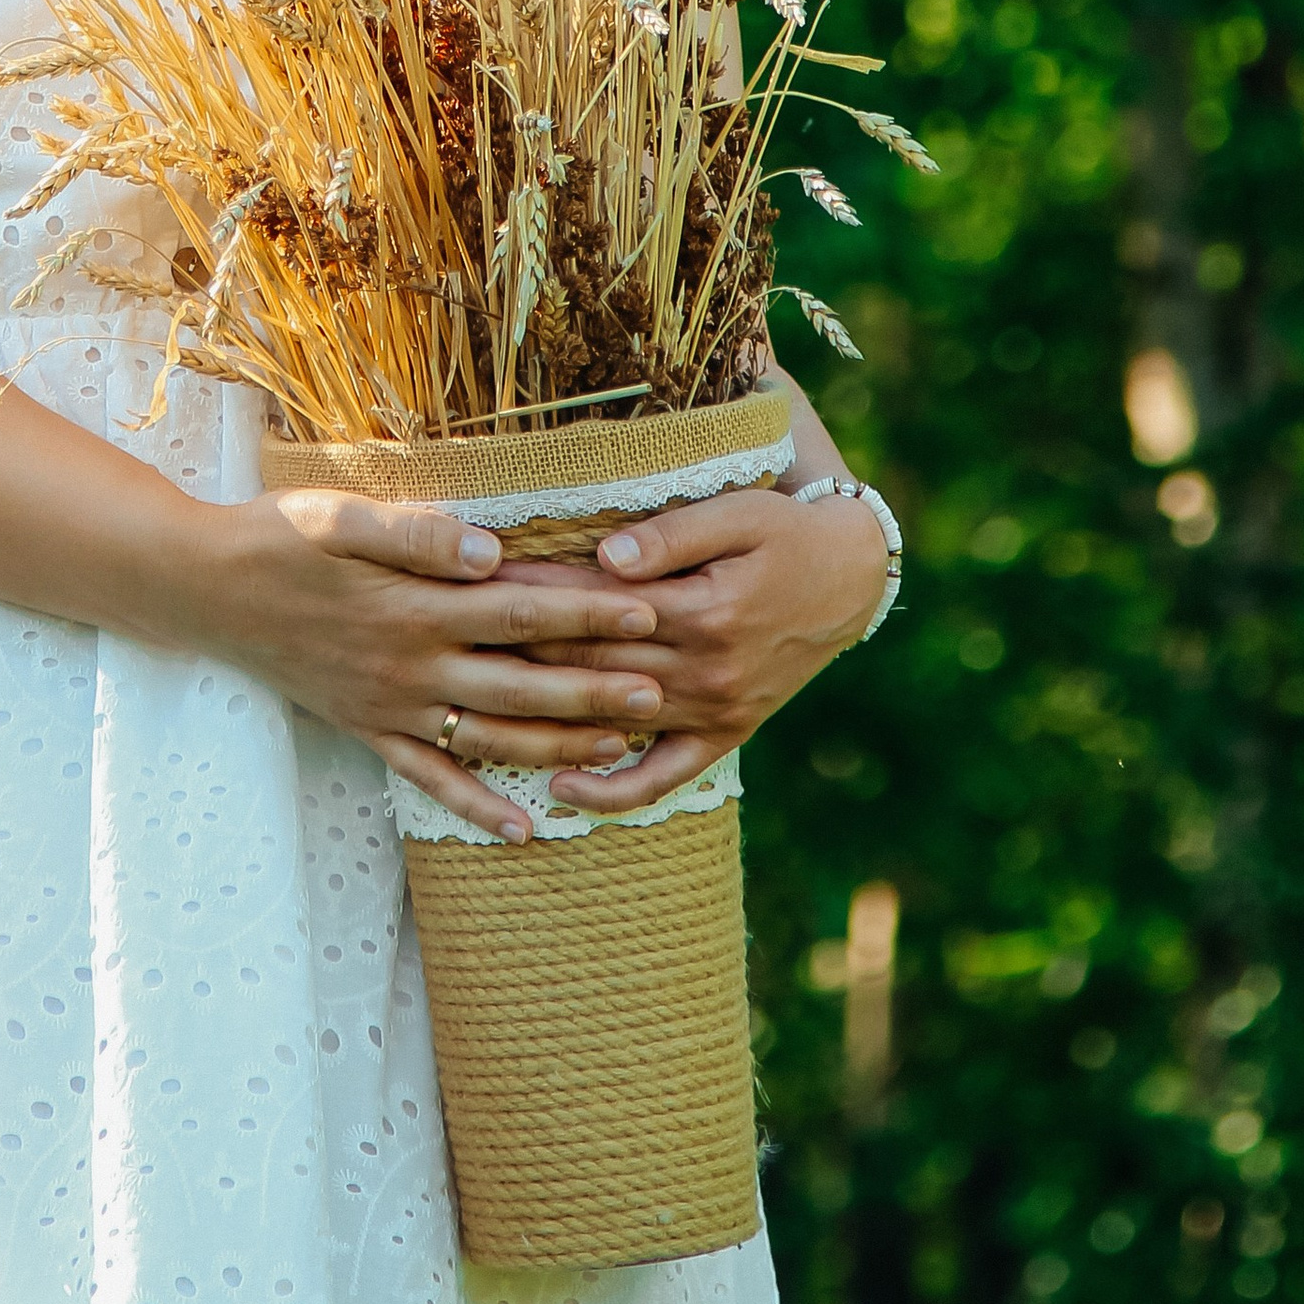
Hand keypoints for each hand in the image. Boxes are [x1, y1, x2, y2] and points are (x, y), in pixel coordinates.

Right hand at [184, 491, 669, 841]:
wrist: (203, 591)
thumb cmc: (275, 538)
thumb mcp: (339, 517)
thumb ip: (416, 535)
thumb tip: (490, 553)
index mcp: (413, 606)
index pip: (520, 610)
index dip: (586, 612)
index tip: (646, 613)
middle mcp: (410, 665)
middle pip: (521, 683)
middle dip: (595, 687)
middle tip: (662, 691)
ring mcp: (389, 706)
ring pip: (488, 737)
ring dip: (557, 745)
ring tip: (620, 747)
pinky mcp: (366, 729)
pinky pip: (429, 779)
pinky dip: (476, 805)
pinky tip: (522, 829)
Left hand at [499, 485, 888, 817]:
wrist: (848, 581)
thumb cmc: (782, 534)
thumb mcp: (738, 513)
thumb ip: (673, 537)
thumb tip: (608, 558)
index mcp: (704, 611)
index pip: (597, 607)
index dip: (533, 595)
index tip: (475, 585)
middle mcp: (706, 671)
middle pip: (594, 664)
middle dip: (521, 651)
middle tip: (455, 643)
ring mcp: (715, 711)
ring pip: (614, 718)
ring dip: (547, 715)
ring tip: (479, 707)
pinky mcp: (725, 735)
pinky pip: (664, 776)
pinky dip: (614, 790)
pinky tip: (562, 789)